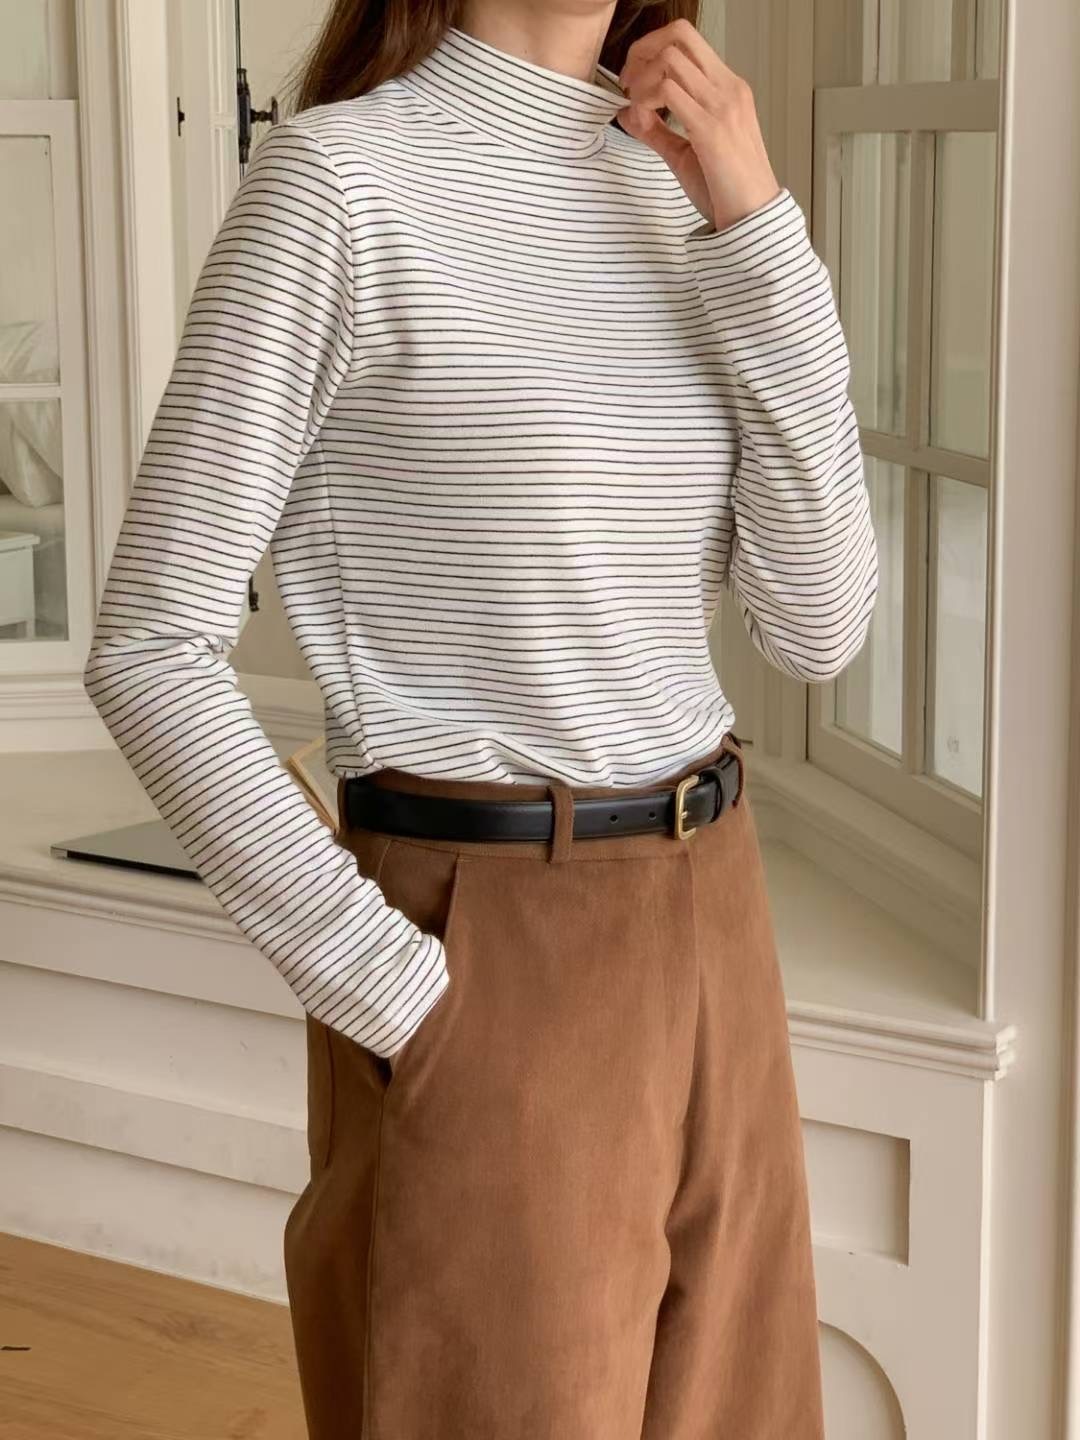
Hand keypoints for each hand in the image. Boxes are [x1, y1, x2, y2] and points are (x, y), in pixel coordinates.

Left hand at [615, 18, 781, 233]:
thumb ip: (656, 131)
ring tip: (637, 111)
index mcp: (728, 89)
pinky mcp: (711, 128)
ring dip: (641, 81)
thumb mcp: (685, 153)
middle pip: (679, 35)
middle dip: (642, 53)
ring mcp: (722, 105)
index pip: (687, 40)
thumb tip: (626, 113)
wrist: (753, 220)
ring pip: (669, 59)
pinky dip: (645, 102)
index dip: (652, 49)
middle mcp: (728, 88)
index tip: (634, 80)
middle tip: (629, 85)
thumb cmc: (727, 191)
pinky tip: (644, 122)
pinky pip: (667, 92)